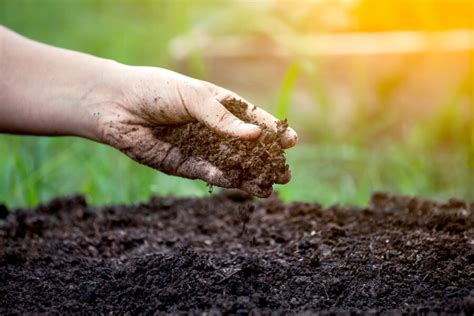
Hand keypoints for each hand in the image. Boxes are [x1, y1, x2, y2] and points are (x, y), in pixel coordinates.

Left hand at [95, 65, 297, 195]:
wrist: (116, 105)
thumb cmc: (156, 91)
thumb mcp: (194, 98)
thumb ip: (222, 118)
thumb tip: (255, 134)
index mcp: (218, 104)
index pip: (251, 119)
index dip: (271, 130)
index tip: (292, 141)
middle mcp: (212, 128)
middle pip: (245, 147)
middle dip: (266, 160)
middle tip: (285, 173)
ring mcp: (199, 147)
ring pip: (230, 165)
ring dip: (250, 176)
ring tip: (270, 189)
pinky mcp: (183, 164)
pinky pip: (208, 173)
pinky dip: (224, 179)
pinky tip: (241, 185)